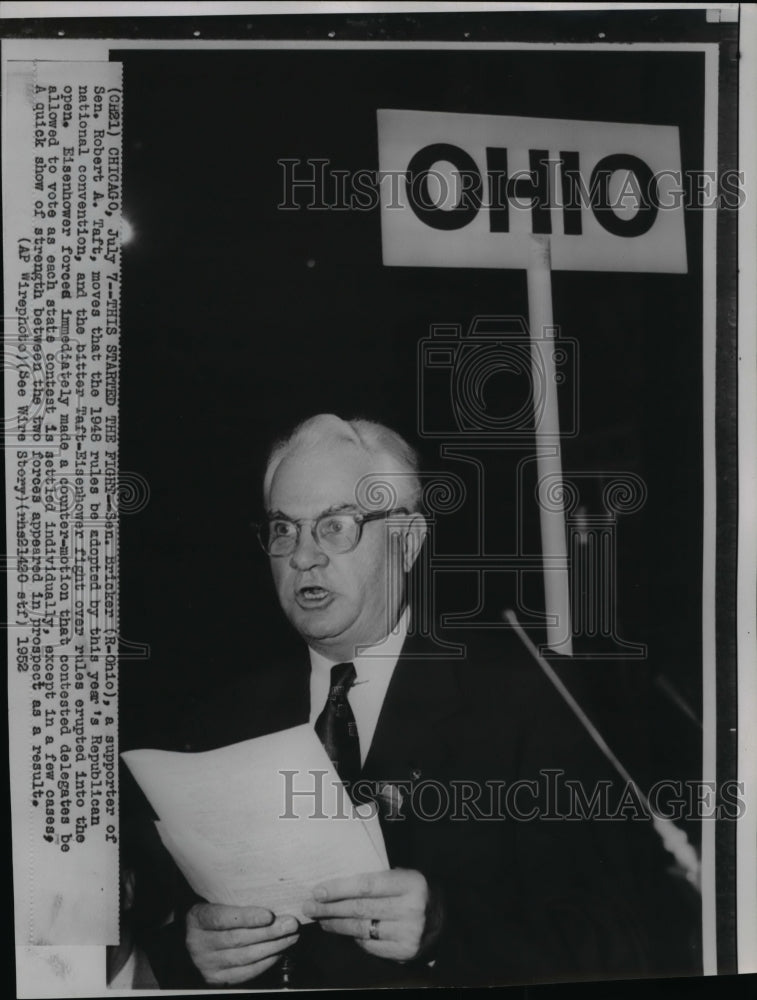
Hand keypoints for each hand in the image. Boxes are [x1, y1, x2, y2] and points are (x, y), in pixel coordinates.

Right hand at [186, 903, 298, 984]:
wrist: (199, 937)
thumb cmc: (215, 912)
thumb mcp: (216, 900)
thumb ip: (236, 900)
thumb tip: (272, 897)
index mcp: (197, 919)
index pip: (221, 918)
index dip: (246, 917)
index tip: (269, 915)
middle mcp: (198, 943)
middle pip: (237, 939)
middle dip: (268, 932)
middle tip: (290, 924)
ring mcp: (207, 964)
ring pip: (244, 957)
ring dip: (273, 947)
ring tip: (291, 937)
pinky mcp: (217, 979)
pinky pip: (246, 973)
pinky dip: (266, 962)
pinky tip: (279, 952)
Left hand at [301, 868, 441, 962]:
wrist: (446, 919)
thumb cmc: (417, 892)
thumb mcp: (404, 875)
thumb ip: (378, 879)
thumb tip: (336, 886)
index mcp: (411, 883)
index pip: (367, 885)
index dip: (340, 889)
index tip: (318, 891)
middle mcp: (411, 910)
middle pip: (360, 909)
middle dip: (330, 908)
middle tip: (310, 907)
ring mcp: (408, 934)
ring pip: (361, 929)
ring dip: (337, 925)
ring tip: (321, 919)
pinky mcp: (405, 953)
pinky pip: (370, 946)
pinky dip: (355, 939)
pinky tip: (345, 931)